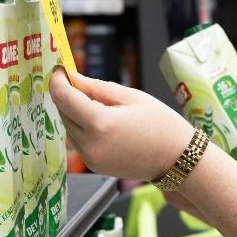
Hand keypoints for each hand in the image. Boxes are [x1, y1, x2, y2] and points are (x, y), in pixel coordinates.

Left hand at [49, 68, 192, 180]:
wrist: (178, 160)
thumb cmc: (162, 125)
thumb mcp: (132, 97)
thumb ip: (97, 87)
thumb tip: (74, 78)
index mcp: (100, 123)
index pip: (64, 97)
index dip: (58, 81)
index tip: (60, 70)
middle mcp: (90, 144)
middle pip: (64, 113)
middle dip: (67, 96)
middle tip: (80, 84)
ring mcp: (91, 158)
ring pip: (69, 128)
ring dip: (75, 113)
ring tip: (99, 105)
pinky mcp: (94, 166)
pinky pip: (79, 142)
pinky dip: (83, 128)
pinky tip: (104, 122)